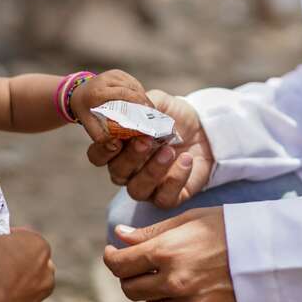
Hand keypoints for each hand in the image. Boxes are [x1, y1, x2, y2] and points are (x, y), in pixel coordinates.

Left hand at [70, 69, 153, 142]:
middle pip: (132, 90)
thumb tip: (115, 146)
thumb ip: (101, 136)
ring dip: (143, 98)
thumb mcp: (89, 125)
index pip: (124, 95)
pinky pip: (133, 83)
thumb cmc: (85, 111)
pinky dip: (139, 93)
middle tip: (153, 116)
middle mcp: (106, 79)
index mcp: (98, 91)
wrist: (78, 93)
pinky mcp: (118, 72)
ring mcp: (113, 74)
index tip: (149, 115)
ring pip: (135, 86)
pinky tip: (142, 103)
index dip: (139, 104)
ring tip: (149, 111)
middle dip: (144, 102)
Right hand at [88, 90, 213, 208]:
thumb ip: (140, 106)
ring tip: (169, 151)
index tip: (116, 138)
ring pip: (137, 190)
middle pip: (117, 173)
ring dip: (152, 171)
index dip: (102, 150)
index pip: (97, 156)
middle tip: (146, 140)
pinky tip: (186, 160)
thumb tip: (129, 111)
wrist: (204, 128)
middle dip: (130, 157)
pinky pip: (164, 198)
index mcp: (119, 148)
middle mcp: (128, 170)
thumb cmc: (173, 116)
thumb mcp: (158, 103)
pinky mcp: (168, 196)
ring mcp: (147, 186)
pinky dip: (175, 180)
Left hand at [103, 207, 236, 301]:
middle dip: (130, 277)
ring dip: (153, 297)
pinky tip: (184, 296)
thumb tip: (120, 236)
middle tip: (140, 267)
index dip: (112, 258)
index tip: (114, 254)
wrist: (267, 249)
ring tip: (167, 281)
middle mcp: (174, 281)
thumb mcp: (187, 220)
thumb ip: (151, 233)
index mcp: (166, 251)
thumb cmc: (226, 227)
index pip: (120, 265)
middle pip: (131, 290)